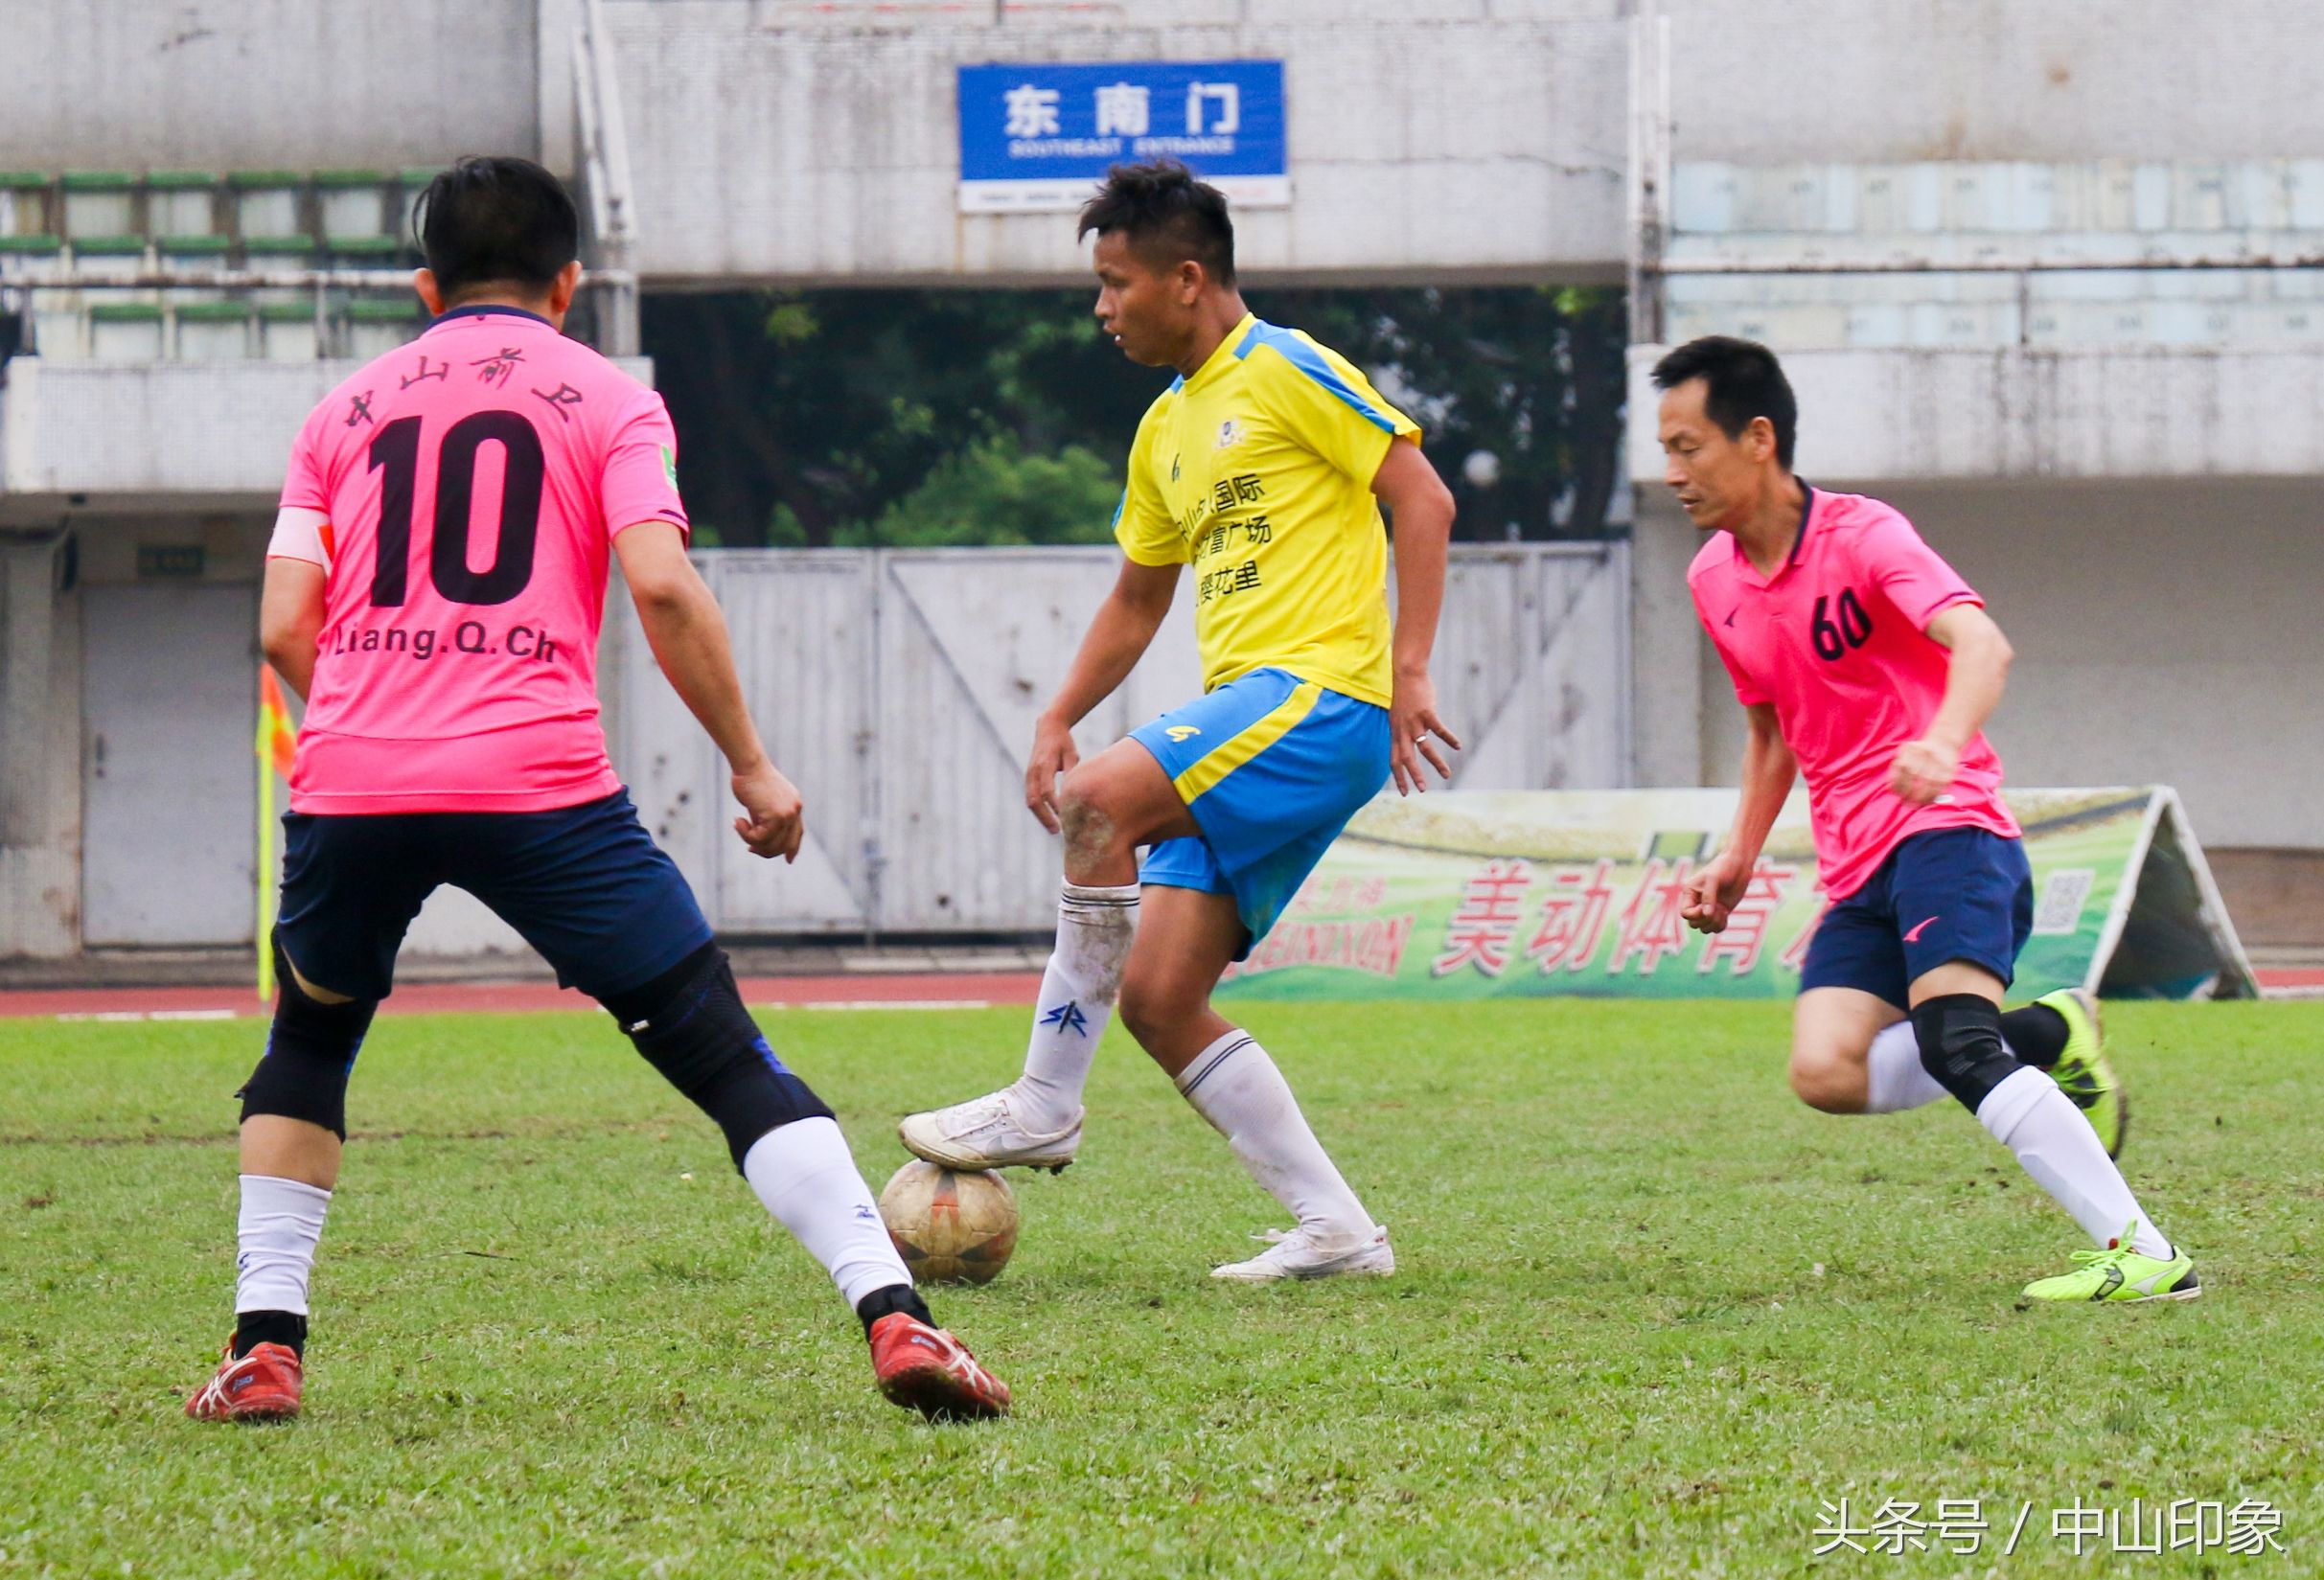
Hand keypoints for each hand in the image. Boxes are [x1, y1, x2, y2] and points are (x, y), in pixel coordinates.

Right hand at [731, 759, 803, 861]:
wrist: (749, 765)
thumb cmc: (751, 779)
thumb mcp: (763, 801)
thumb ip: (767, 818)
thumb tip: (761, 840)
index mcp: (794, 806)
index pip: (798, 834)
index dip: (793, 849)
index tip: (789, 860)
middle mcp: (795, 811)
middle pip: (785, 845)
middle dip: (765, 851)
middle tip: (749, 848)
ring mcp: (787, 814)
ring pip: (771, 845)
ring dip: (751, 841)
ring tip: (740, 826)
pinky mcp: (776, 817)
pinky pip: (759, 838)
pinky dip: (745, 834)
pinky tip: (738, 821)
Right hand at [1025, 714, 1080, 832]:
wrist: (1048, 728)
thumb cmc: (1064, 742)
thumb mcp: (1072, 755)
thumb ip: (1072, 773)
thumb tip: (1075, 795)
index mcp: (1044, 765)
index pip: (1047, 790)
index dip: (1055, 806)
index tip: (1066, 818)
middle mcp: (1033, 771)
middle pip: (1034, 800)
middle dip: (1045, 817)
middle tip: (1058, 831)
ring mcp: (1029, 775)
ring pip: (1030, 801)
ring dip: (1041, 816)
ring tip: (1054, 829)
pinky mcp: (1029, 778)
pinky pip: (1031, 797)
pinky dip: (1039, 810)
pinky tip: (1050, 818)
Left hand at [1389, 668, 1460, 795]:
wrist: (1406, 674)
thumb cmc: (1404, 695)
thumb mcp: (1398, 716)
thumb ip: (1402, 731)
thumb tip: (1407, 742)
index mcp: (1395, 733)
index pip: (1394, 760)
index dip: (1398, 777)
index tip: (1404, 792)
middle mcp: (1403, 730)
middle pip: (1406, 759)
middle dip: (1414, 776)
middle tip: (1422, 791)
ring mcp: (1414, 722)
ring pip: (1425, 748)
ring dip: (1436, 763)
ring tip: (1447, 774)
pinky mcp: (1426, 713)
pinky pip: (1439, 730)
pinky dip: (1449, 738)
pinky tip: (1457, 746)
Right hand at [1681, 849, 1751, 933]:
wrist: (1738, 865)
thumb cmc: (1723, 868)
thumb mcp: (1713, 879)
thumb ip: (1709, 897)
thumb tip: (1707, 915)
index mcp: (1690, 894)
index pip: (1685, 913)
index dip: (1695, 915)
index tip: (1706, 907)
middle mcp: (1697, 903)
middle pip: (1694, 923)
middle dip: (1706, 920)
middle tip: (1718, 908)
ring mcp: (1709, 909)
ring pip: (1704, 928)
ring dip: (1714, 923)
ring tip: (1722, 911)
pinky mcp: (1720, 912)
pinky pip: (1716, 928)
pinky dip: (1720, 925)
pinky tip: (1726, 913)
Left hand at [1889, 737, 1959, 804]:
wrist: (1943, 742)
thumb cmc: (1918, 754)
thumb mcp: (1905, 755)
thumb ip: (1895, 769)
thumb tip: (1891, 788)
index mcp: (1911, 748)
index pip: (1902, 767)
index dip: (1899, 783)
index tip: (1898, 794)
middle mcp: (1925, 752)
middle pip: (1915, 774)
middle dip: (1909, 791)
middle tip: (1907, 802)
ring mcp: (1938, 759)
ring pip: (1929, 781)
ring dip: (1922, 796)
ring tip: (1917, 804)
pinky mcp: (1949, 768)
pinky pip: (1941, 785)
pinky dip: (1934, 795)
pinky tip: (1928, 800)